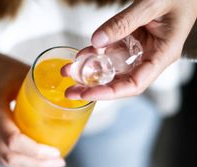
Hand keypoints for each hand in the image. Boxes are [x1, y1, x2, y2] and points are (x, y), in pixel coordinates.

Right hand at [0, 49, 64, 166]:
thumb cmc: (0, 69)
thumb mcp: (21, 73)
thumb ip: (42, 85)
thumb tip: (70, 94)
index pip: (14, 140)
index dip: (36, 151)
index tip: (55, 152)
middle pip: (10, 156)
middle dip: (37, 164)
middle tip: (59, 162)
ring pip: (6, 160)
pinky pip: (3, 157)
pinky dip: (21, 164)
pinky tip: (37, 166)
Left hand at [64, 0, 196, 100]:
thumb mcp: (151, 5)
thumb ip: (124, 23)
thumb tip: (97, 40)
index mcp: (162, 55)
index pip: (135, 84)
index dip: (110, 92)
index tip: (88, 93)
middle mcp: (149, 57)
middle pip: (120, 81)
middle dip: (94, 87)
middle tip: (71, 91)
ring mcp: (139, 49)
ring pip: (112, 67)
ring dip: (90, 71)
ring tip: (69, 72)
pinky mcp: (131, 40)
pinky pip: (110, 51)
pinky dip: (94, 54)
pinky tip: (81, 55)